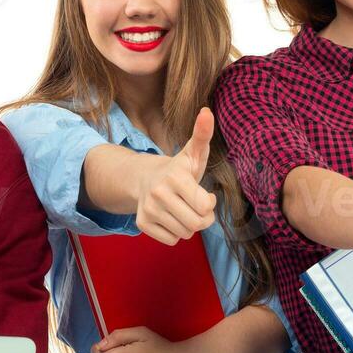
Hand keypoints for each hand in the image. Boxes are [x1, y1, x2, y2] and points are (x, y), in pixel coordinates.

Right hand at [133, 108, 216, 244]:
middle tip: (196, 206)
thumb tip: (207, 111)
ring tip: (183, 210)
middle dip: (202, 218)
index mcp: (175, 177)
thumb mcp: (193, 152)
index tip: (204, 194)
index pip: (206, 206)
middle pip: (197, 224)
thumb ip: (202, 134)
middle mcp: (159, 193)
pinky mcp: (142, 223)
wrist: (145, 178)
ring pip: (185, 234)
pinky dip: (175, 233)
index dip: (210, 203)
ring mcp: (148, 209)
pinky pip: (171, 240)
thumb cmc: (178, 169)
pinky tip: (171, 218)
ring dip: (189, 225)